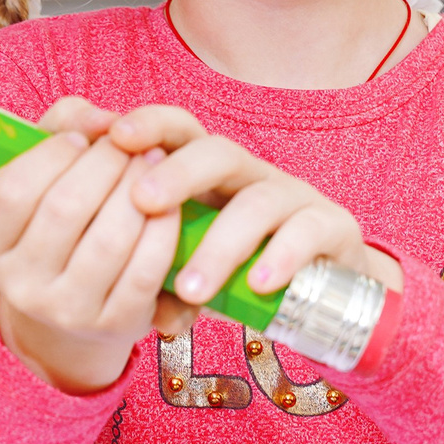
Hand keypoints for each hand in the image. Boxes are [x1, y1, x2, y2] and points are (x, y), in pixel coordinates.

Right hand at [0, 98, 188, 395]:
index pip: (10, 191)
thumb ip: (64, 126)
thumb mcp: (45, 176)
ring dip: (138, 189)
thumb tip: (102, 118)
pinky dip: (163, 229)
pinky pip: (145, 270)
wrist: (81, 309)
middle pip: (63, 209)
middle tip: (128, 144)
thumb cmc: (63, 225)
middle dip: (104, 164)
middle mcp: (19, 286)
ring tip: (154, 161)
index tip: (80, 139)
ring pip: (108, 240)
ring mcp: (66, 312)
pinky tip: (170, 204)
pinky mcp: (116, 325)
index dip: (49, 155)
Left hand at [106, 106, 400, 333]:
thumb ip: (167, 286)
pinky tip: (257, 284)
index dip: (148, 125)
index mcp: (207, 173)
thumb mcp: (194, 276)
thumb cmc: (239, 274)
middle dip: (178, 173)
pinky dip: (281, 256)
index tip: (111, 137)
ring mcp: (294, 196)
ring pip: (258, 201)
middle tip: (142, 201)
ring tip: (191, 287)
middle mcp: (251, 175)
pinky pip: (308, 231)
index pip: (179, 131)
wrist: (322, 292)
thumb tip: (156, 319)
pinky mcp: (332, 226)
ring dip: (221, 245)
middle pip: (216, 152)